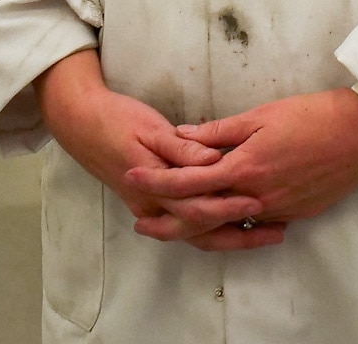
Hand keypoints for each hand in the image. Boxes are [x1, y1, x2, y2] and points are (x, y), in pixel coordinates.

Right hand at [34, 50, 286, 251]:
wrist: (82, 124)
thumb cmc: (118, 120)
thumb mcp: (150, 127)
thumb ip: (181, 147)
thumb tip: (212, 160)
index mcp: (153, 186)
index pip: (196, 207)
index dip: (228, 206)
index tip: (258, 202)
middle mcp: (153, 205)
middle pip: (200, 230)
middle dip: (239, 234)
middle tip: (276, 231)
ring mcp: (152, 208)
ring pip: (195, 232)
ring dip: (230, 236)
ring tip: (266, 234)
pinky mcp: (155, 204)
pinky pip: (187, 224)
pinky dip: (214, 228)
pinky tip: (238, 225)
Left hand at [122, 88, 357, 247]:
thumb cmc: (315, 115)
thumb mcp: (263, 114)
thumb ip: (220, 131)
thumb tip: (182, 136)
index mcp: (245, 168)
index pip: (188, 182)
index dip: (156, 181)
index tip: (131, 176)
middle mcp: (257, 196)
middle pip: (201, 217)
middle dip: (167, 221)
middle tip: (141, 221)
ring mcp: (277, 209)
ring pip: (228, 224)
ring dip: (200, 223)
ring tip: (177, 222)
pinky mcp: (296, 213)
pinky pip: (256, 222)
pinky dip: (235, 220)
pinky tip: (225, 214)